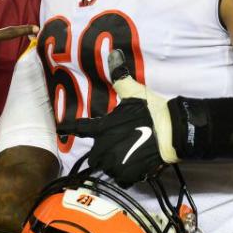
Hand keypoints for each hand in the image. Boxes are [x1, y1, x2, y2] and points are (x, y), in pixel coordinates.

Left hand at [66, 50, 177, 187]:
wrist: (172, 132)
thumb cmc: (151, 112)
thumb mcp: (134, 93)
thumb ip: (121, 77)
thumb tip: (114, 53)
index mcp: (103, 128)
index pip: (80, 128)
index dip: (68, 128)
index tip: (60, 129)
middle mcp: (104, 147)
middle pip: (94, 156)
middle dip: (102, 153)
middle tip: (116, 146)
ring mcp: (116, 162)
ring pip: (108, 168)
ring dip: (115, 164)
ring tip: (128, 156)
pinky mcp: (129, 174)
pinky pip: (121, 179)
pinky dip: (126, 175)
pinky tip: (135, 166)